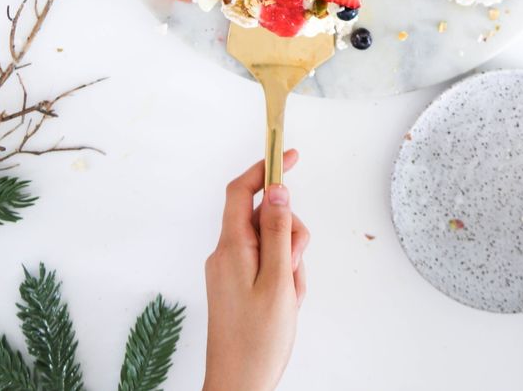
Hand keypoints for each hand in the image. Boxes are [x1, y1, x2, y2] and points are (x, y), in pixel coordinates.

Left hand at [203, 149, 308, 390]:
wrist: (239, 387)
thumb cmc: (257, 342)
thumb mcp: (277, 281)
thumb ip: (277, 231)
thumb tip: (277, 189)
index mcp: (231, 247)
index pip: (242, 190)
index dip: (265, 168)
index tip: (290, 155)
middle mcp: (227, 253)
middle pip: (264, 216)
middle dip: (289, 233)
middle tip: (295, 266)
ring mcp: (232, 270)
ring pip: (271, 241)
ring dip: (290, 260)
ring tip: (291, 294)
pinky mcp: (238, 286)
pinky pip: (267, 264)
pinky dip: (283, 276)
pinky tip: (287, 302)